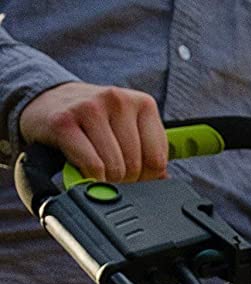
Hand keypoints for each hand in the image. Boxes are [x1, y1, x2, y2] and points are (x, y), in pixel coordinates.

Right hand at [19, 82, 168, 182]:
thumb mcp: (128, 129)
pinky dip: (90, 176)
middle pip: (136, 165)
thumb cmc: (94, 123)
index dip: (147, 176)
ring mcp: (90, 107)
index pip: (158, 159)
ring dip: (107, 178)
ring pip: (115, 167)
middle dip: (126, 178)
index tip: (134, 173)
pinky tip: (83, 166)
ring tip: (98, 167)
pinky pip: (92, 166)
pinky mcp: (65, 121)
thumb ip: (149, 150)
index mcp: (143, 104)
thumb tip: (165, 181)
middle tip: (112, 171)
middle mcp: (117, 99)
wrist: (48, 102)